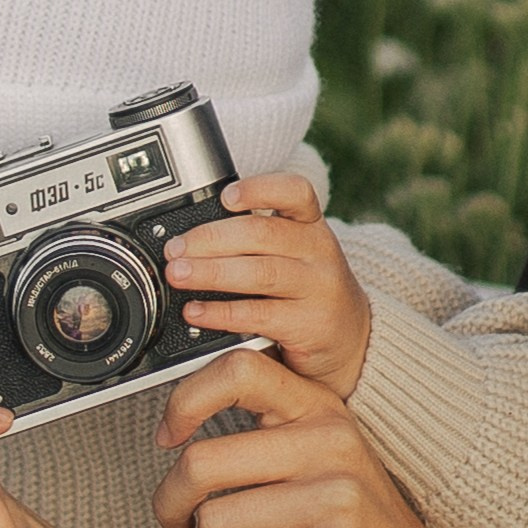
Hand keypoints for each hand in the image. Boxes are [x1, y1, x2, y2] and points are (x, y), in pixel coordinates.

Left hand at [152, 347, 527, 527]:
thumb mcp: (327, 462)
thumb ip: (272, 433)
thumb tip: (179, 421)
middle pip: (202, 462)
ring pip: (214, 523)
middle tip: (178, 525)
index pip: (239, 370)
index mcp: (323, 411)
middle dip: (170, 504)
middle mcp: (331, 446)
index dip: (184, 401)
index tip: (167, 437)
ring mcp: (338, 502)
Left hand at [164, 167, 372, 394]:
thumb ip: (255, 240)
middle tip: (175, 248)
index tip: (226, 196)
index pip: (296, 193)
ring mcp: (320, 288)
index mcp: (311, 226)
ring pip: (262, 273)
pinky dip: (221, 312)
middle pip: (264, 233)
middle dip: (212, 238)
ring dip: (213, 272)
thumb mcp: (294, 254)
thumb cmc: (306, 290)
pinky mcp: (312, 325)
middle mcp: (320, 251)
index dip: (261, 189)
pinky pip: (260, 314)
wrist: (352, 339)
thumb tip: (190, 237)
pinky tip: (195, 311)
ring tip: (179, 275)